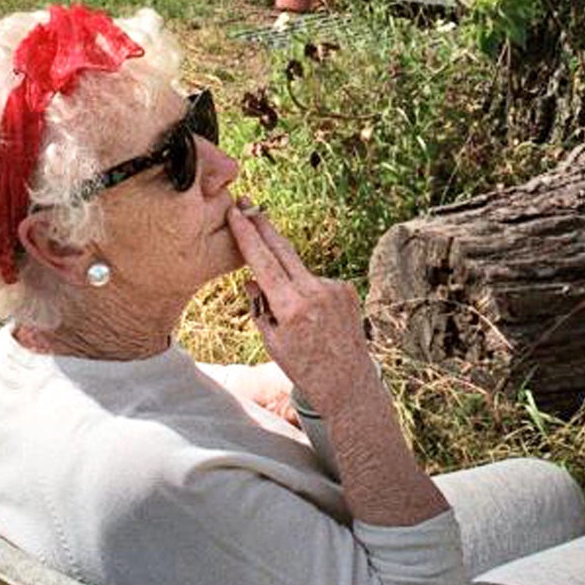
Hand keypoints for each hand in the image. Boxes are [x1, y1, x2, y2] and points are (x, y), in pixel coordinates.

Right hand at [228, 205, 376, 414]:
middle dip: (264, 226)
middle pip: (283, 249)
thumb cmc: (304, 367)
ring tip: (298, 317)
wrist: (347, 381)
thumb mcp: (272, 341)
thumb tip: (252, 278)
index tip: (236, 214)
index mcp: (291, 306)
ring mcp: (334, 288)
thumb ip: (259, 305)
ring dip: (289, 280)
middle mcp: (314, 291)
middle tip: (249, 204)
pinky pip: (317, 283)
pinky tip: (316, 319)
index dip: (247, 235)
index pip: (263, 262)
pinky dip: (309, 293)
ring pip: (300, 272)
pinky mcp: (347, 289)